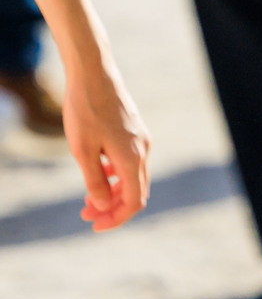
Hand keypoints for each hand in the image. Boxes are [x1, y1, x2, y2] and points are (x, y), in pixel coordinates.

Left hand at [64, 47, 150, 230]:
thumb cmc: (85, 110)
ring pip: (132, 176)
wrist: (94, 74)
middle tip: (85, 214)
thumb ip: (95, 181)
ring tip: (88, 198)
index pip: (134, 201)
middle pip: (136, 191)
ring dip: (113, 191)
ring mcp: (141, 139)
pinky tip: (97, 171)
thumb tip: (104, 205)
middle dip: (112, 207)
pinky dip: (115, 174)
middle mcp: (142, 150)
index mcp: (132, 158)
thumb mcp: (82, 150)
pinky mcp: (134, 131)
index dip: (116, 218)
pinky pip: (129, 161)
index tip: (94, 225)